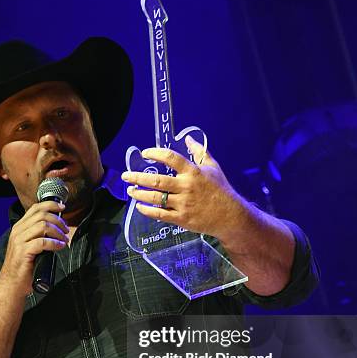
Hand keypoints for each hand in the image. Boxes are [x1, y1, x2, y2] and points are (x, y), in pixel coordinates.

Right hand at [0, 200, 69, 294]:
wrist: (11, 284)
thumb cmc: (23, 266)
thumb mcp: (29, 245)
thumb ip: (38, 235)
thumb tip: (57, 228)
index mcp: (19, 227)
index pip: (35, 208)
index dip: (51, 205)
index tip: (63, 208)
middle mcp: (17, 231)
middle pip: (41, 215)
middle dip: (58, 220)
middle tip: (66, 230)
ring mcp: (19, 241)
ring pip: (43, 226)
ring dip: (58, 232)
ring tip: (64, 240)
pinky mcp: (23, 252)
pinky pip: (42, 242)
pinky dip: (54, 243)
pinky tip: (59, 246)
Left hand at [121, 135, 246, 239]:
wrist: (230, 216)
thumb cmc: (221, 190)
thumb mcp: (213, 168)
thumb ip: (199, 152)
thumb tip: (188, 138)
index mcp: (193, 172)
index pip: (171, 158)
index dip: (155, 153)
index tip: (145, 153)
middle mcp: (186, 187)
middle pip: (156, 180)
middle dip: (137, 177)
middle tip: (126, 175)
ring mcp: (183, 204)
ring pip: (155, 198)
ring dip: (139, 194)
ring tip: (130, 190)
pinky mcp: (182, 218)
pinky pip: (160, 214)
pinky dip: (148, 210)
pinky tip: (140, 206)